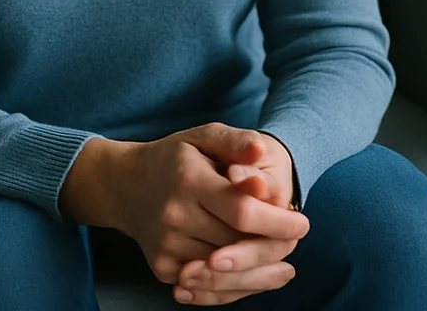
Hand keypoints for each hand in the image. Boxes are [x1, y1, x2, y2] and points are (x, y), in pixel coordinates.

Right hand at [175, 132, 300, 303]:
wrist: (124, 185)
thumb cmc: (174, 159)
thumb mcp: (202, 138)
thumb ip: (236, 142)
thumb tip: (260, 151)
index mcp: (187, 179)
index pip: (243, 213)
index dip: (279, 223)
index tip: (301, 223)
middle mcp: (173, 215)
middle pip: (239, 246)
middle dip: (275, 247)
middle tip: (294, 241)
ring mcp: (166, 244)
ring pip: (227, 273)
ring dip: (261, 272)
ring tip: (284, 269)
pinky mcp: (162, 267)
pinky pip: (209, 289)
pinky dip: (237, 288)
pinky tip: (258, 278)